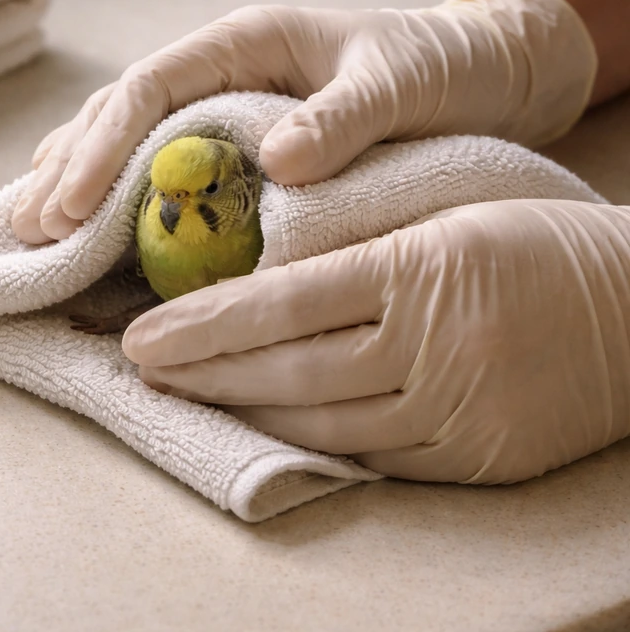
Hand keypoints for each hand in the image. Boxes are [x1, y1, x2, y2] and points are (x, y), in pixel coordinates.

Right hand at [12, 0, 595, 244]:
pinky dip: (115, 189)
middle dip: (72, 170)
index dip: (103, 147)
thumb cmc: (436, 67)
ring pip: (125, 134)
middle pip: (119, 112)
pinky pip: (157, 159)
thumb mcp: (399, 85)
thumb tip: (276, 162)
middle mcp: (219, 67)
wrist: (475, 68)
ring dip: (77, 178)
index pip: (148, 89)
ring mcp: (219, 100)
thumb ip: (341, 117)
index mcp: (244, 41)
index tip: (72, 207)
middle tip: (33, 231)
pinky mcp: (230, 136)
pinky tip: (85, 218)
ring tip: (34, 229)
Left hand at [121, 199, 629, 483]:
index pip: (285, 301)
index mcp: (421, 265)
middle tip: (139, 369)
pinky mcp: (473, 456)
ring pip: (320, 420)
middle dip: (203, 371)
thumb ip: (356, 250)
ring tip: (186, 397)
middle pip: (290, 368)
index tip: (141, 335)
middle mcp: (434, 342)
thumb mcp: (445, 217)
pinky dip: (307, 441)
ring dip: (242, 410)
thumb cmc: (534, 241)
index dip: (203, 322)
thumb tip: (258, 284)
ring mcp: (455, 408)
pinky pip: (369, 457)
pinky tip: (262, 426)